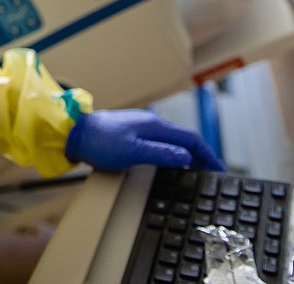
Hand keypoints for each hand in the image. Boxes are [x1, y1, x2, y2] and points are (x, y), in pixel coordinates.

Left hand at [64, 109, 225, 171]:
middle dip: (201, 154)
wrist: (75, 133)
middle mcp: (152, 123)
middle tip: (212, 172)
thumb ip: (161, 154)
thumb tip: (186, 157)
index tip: (218, 168)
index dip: (207, 154)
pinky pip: (161, 142)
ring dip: (188, 154)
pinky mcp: (133, 133)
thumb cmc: (100, 141)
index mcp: (156, 126)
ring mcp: (142, 127)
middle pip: (184, 139)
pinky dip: (173, 152)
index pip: (191, 139)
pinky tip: (171, 162)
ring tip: (196, 169)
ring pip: (173, 140)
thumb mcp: (134, 152)